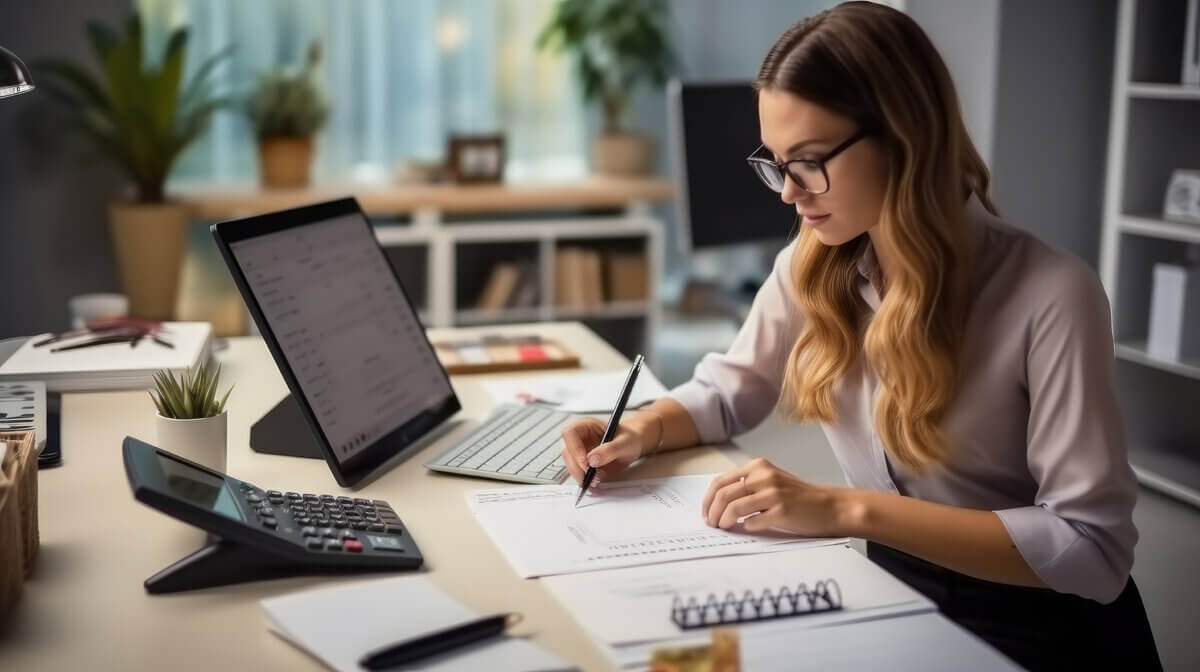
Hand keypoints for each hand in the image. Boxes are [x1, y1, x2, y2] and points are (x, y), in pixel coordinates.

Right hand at [560, 415, 652, 485]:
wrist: (632, 446)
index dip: (574, 448)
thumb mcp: (624, 443)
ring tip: (597, 481)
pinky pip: (578, 473)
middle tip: (593, 478)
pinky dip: (585, 481)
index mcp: (586, 425)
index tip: (586, 464)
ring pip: (570, 465)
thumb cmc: (628, 439)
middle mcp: (579, 437)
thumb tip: (592, 460)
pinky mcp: (581, 463)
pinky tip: (595, 484)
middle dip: (578, 468)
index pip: (570, 433)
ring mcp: (578, 451)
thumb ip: (609, 450)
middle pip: (567, 452)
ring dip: (581, 476)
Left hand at [700, 458, 842, 536]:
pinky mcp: (782, 510)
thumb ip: (747, 487)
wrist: (830, 506)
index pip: (721, 481)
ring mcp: (773, 493)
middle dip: (711, 512)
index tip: (705, 513)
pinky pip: (752, 522)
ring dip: (724, 521)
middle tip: (711, 524)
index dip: (708, 499)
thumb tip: (716, 504)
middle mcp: (764, 475)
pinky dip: (746, 527)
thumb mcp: (770, 482)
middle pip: (723, 494)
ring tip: (724, 528)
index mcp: (758, 466)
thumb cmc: (799, 497)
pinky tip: (749, 528)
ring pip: (733, 507)